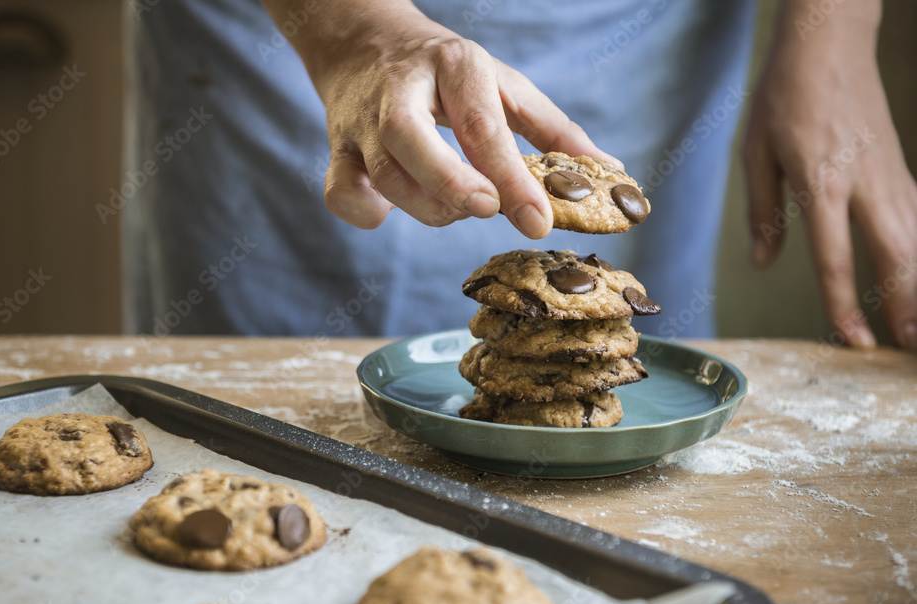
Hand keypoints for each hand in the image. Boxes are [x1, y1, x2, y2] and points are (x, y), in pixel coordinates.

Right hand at [270, 1, 616, 236]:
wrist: (361, 41)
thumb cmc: (444, 72)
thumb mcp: (501, 84)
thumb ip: (552, 129)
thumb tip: (608, 172)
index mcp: (454, 67)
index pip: (482, 126)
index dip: (512, 179)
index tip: (538, 221)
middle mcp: (400, 91)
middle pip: (411, 141)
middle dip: (451, 185)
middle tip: (485, 209)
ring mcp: (362, 121)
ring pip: (383, 176)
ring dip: (426, 206)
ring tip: (455, 207)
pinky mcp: (335, 148)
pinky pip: (340, 194)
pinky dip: (366, 213)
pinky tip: (393, 208)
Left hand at [744, 0, 916, 347]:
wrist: (828, 44)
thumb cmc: (783, 97)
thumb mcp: (755, 153)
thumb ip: (762, 212)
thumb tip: (763, 263)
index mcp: (821, 182)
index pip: (835, 259)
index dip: (844, 306)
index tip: (853, 341)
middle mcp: (864, 183)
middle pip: (894, 255)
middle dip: (905, 305)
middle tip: (906, 346)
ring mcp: (890, 174)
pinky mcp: (900, 167)